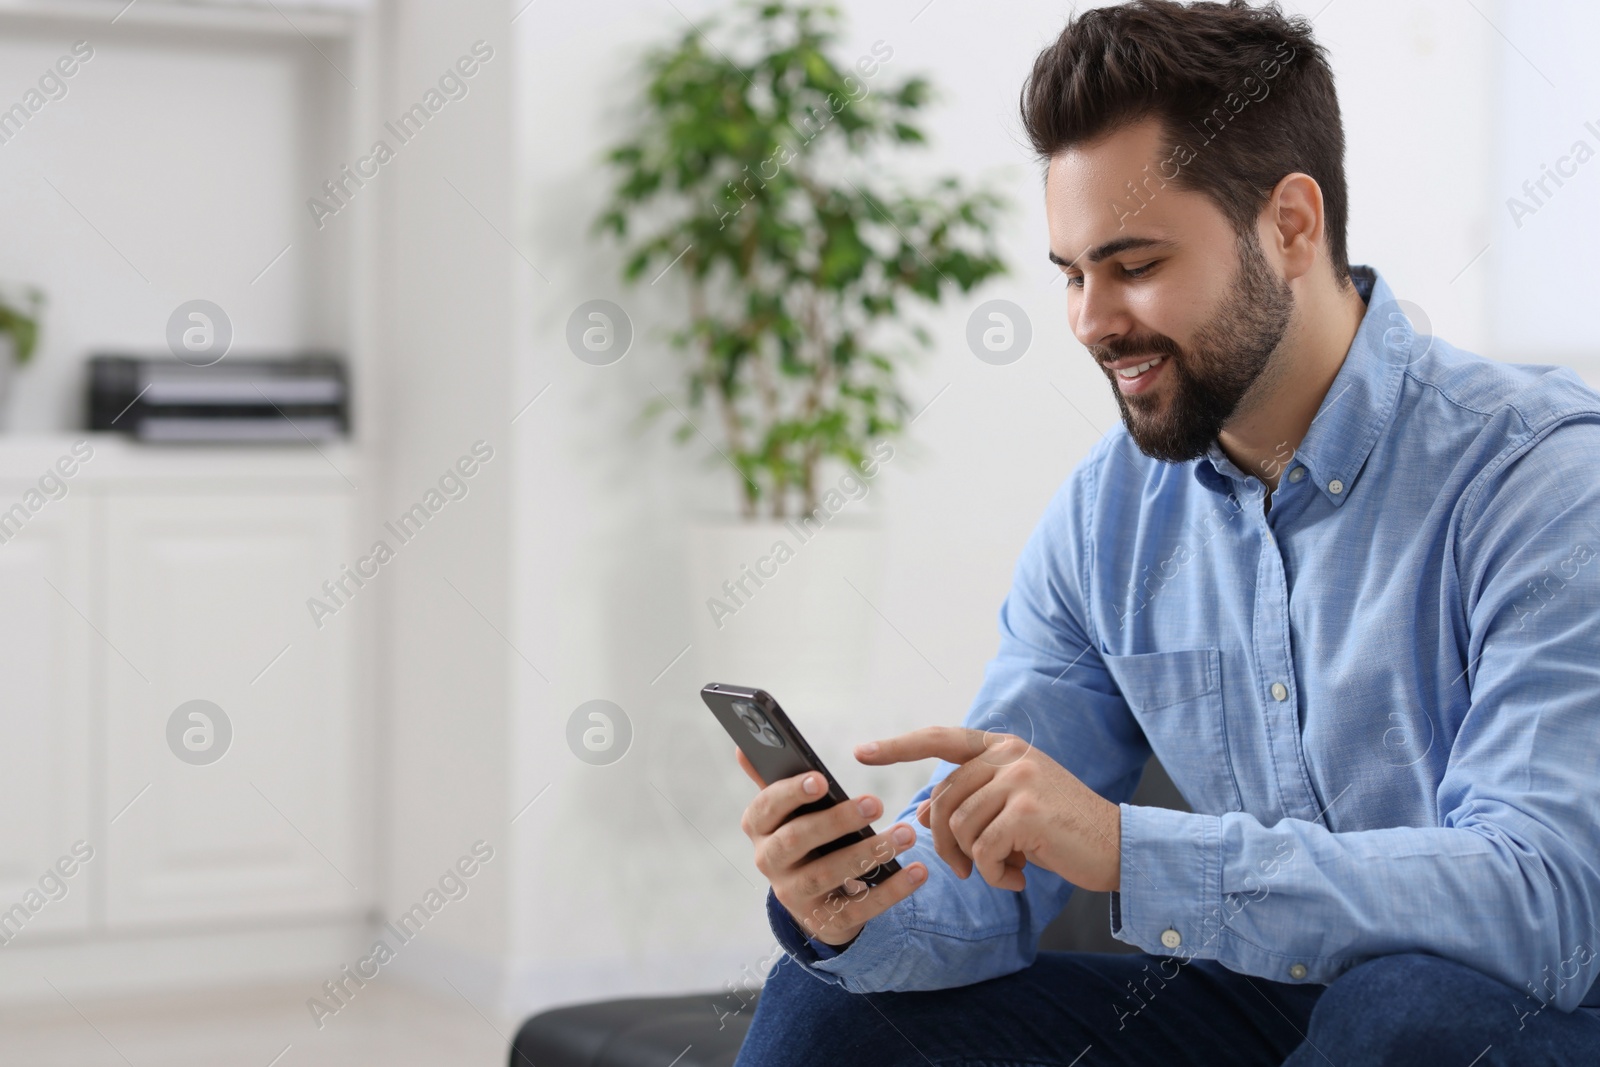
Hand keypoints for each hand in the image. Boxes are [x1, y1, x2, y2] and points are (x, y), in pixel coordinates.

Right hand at [735, 748, 926, 945]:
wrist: (815, 900)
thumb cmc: (805, 838)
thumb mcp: (787, 813)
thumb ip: (771, 779)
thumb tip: (744, 747)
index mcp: (760, 829)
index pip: (765, 809)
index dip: (790, 794)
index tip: (821, 780)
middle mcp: (770, 863)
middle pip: (795, 841)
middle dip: (836, 821)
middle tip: (875, 802)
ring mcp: (796, 896)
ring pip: (827, 875)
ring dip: (869, 853)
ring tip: (906, 834)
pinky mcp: (827, 922)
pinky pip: (860, 908)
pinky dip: (891, 890)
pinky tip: (917, 871)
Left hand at [854, 727, 1120, 892]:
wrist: (1116, 846)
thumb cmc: (1060, 831)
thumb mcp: (1011, 808)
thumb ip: (971, 801)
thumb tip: (924, 815)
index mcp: (1002, 748)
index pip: (940, 739)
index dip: (898, 746)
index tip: (862, 751)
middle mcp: (1009, 755)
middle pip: (944, 800)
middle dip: (947, 844)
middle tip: (968, 869)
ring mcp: (1019, 779)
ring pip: (959, 828)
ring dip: (974, 862)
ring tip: (1004, 870)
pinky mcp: (1026, 811)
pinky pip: (982, 851)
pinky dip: (993, 874)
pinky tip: (1018, 878)